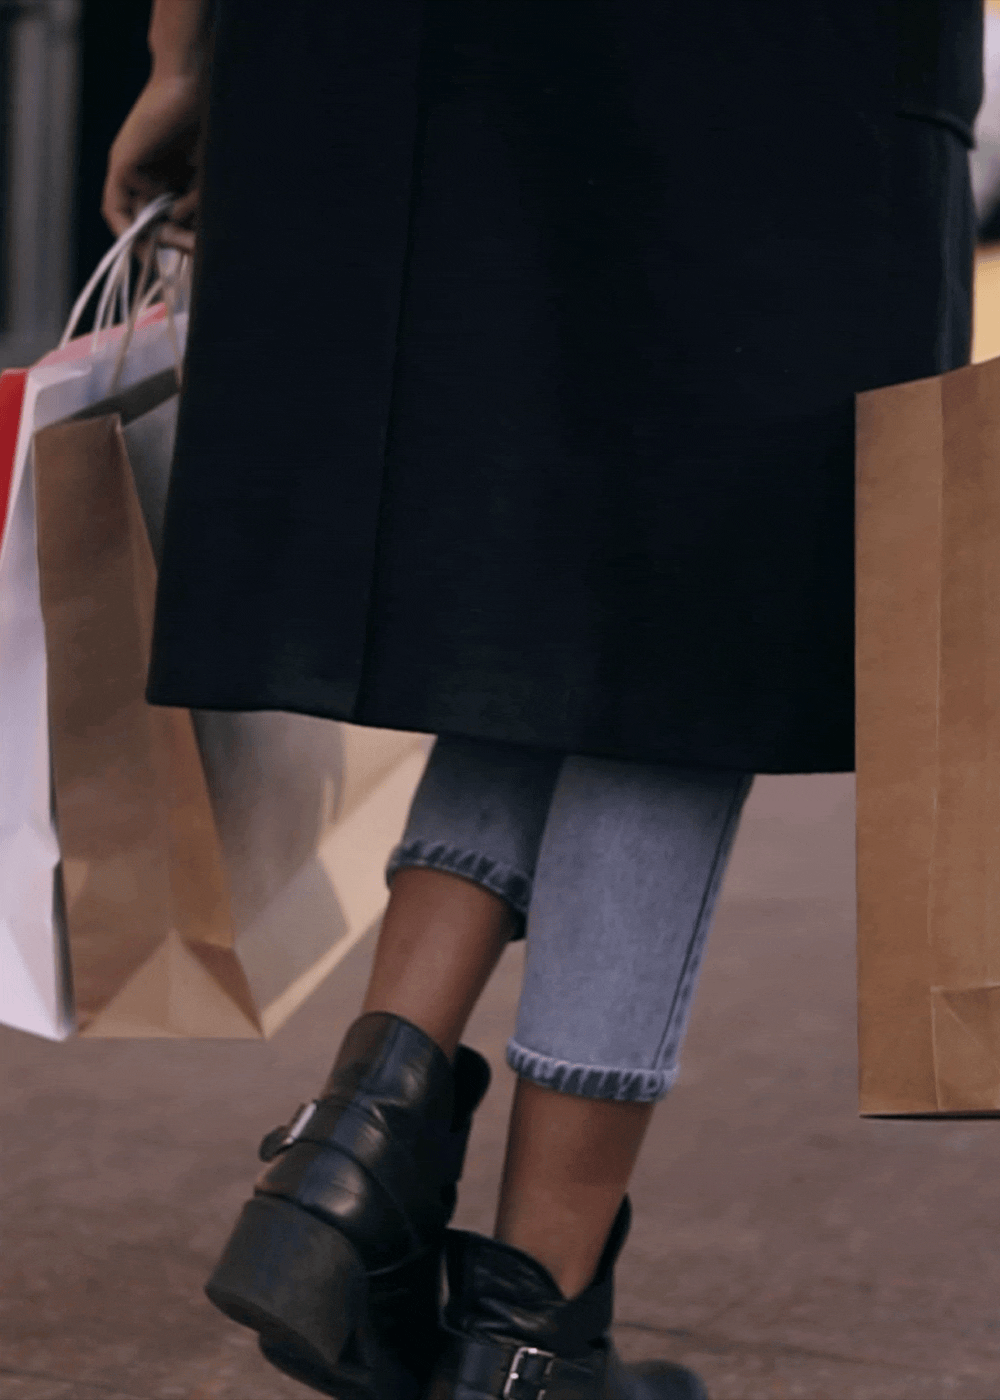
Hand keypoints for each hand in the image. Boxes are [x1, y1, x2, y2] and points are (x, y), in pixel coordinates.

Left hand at [101, 72, 203, 260]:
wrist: (196, 83)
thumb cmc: (209, 126)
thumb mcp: (206, 178)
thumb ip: (195, 206)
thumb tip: (181, 230)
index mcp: (165, 177)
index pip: (160, 221)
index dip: (169, 245)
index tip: (188, 262)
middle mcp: (143, 174)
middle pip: (146, 224)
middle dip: (168, 245)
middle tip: (195, 254)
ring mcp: (129, 169)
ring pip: (140, 216)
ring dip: (162, 234)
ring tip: (189, 242)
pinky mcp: (121, 163)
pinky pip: (124, 204)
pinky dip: (141, 219)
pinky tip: (168, 217)